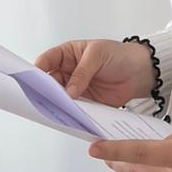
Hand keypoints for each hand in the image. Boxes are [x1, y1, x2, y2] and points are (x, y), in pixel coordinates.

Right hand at [34, 39, 155, 106]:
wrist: (140, 72)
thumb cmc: (119, 55)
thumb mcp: (98, 55)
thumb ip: (82, 73)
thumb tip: (68, 91)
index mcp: (68, 54)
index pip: (47, 60)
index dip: (37, 70)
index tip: (31, 80)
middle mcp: (69, 72)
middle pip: (50, 82)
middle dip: (45, 91)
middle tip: (41, 100)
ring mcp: (77, 88)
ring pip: (60, 97)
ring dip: (57, 104)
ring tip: (54, 111)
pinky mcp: (87, 103)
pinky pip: (74, 109)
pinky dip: (71, 113)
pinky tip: (69, 117)